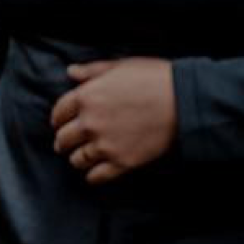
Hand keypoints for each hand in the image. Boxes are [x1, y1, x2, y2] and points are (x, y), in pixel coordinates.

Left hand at [50, 58, 176, 184]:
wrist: (185, 101)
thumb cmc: (155, 79)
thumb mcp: (120, 67)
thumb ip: (92, 71)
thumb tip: (71, 72)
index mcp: (86, 97)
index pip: (58, 113)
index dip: (58, 118)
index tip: (60, 123)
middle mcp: (90, 123)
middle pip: (63, 139)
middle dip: (63, 141)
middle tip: (65, 144)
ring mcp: (105, 145)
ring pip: (77, 159)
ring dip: (77, 159)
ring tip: (80, 158)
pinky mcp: (122, 162)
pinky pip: (96, 176)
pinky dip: (92, 176)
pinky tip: (94, 173)